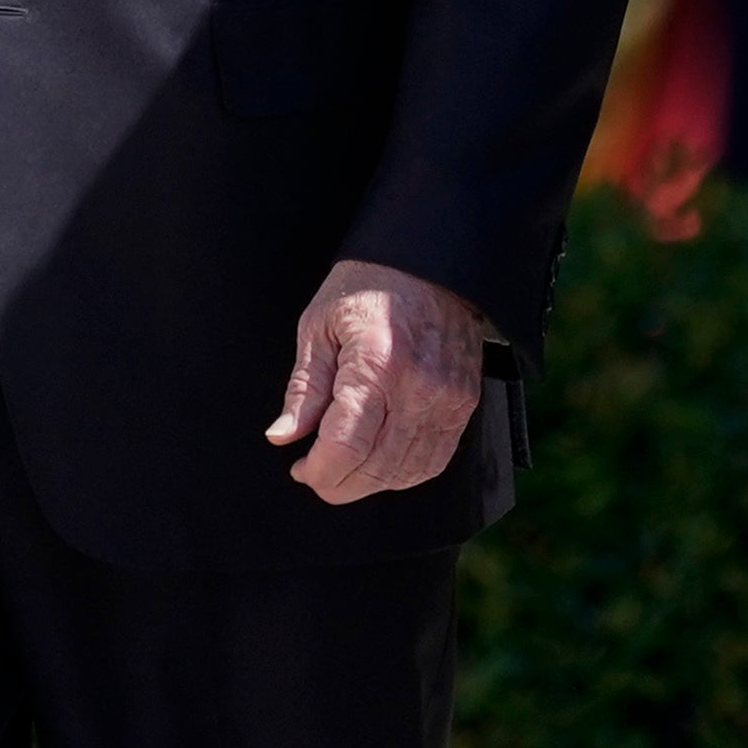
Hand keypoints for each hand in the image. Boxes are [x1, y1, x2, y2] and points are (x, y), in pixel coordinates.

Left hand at [268, 259, 488, 501]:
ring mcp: (447, 399)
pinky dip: (403, 474)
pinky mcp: (464, 404)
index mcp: (376, 364)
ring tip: (344, 469)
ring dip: (369, 483)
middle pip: (376, 468)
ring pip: (407, 472)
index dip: (319, 472)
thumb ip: (304, 389)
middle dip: (338, 484)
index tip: (301, 469)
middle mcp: (418, 387)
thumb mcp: (319, 326)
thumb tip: (282, 437)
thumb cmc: (369, 287)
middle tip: (315, 473)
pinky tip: (379, 464)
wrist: (431, 263)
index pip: (346, 447)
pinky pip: (435, 460)